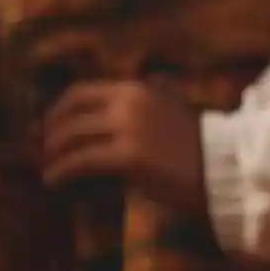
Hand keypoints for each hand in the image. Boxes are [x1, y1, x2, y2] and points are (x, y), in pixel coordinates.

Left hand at [40, 79, 208, 210]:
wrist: (224, 167)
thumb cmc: (196, 146)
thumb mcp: (166, 113)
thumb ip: (136, 110)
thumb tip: (100, 120)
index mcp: (140, 89)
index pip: (82, 91)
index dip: (59, 109)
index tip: (50, 126)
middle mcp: (132, 101)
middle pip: (71, 111)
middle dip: (51, 132)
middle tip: (45, 151)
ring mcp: (131, 127)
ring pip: (71, 135)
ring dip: (53, 153)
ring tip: (49, 168)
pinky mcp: (129, 156)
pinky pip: (80, 161)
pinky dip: (61, 171)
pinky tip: (53, 181)